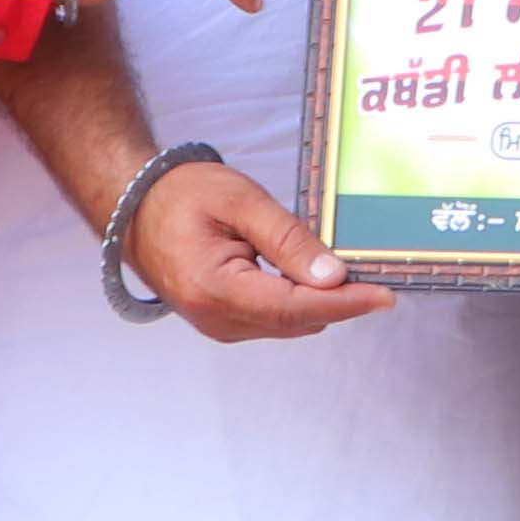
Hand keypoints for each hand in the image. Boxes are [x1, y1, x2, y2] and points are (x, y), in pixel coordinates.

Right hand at [122, 156, 393, 342]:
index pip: (296, 307)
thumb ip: (288, 240)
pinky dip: (299, 301)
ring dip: (321, 301)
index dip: (345, 303)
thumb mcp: (240, 201)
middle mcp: (218, 319)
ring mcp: (219, 325)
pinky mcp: (224, 321)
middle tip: (377, 272)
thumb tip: (334, 276)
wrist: (134, 208)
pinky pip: (275, 319)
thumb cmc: (182, 194)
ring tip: (350, 270)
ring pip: (290, 323)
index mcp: (217, 289)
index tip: (384, 296)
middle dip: (340, 300)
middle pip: (298, 320)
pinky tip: (313, 276)